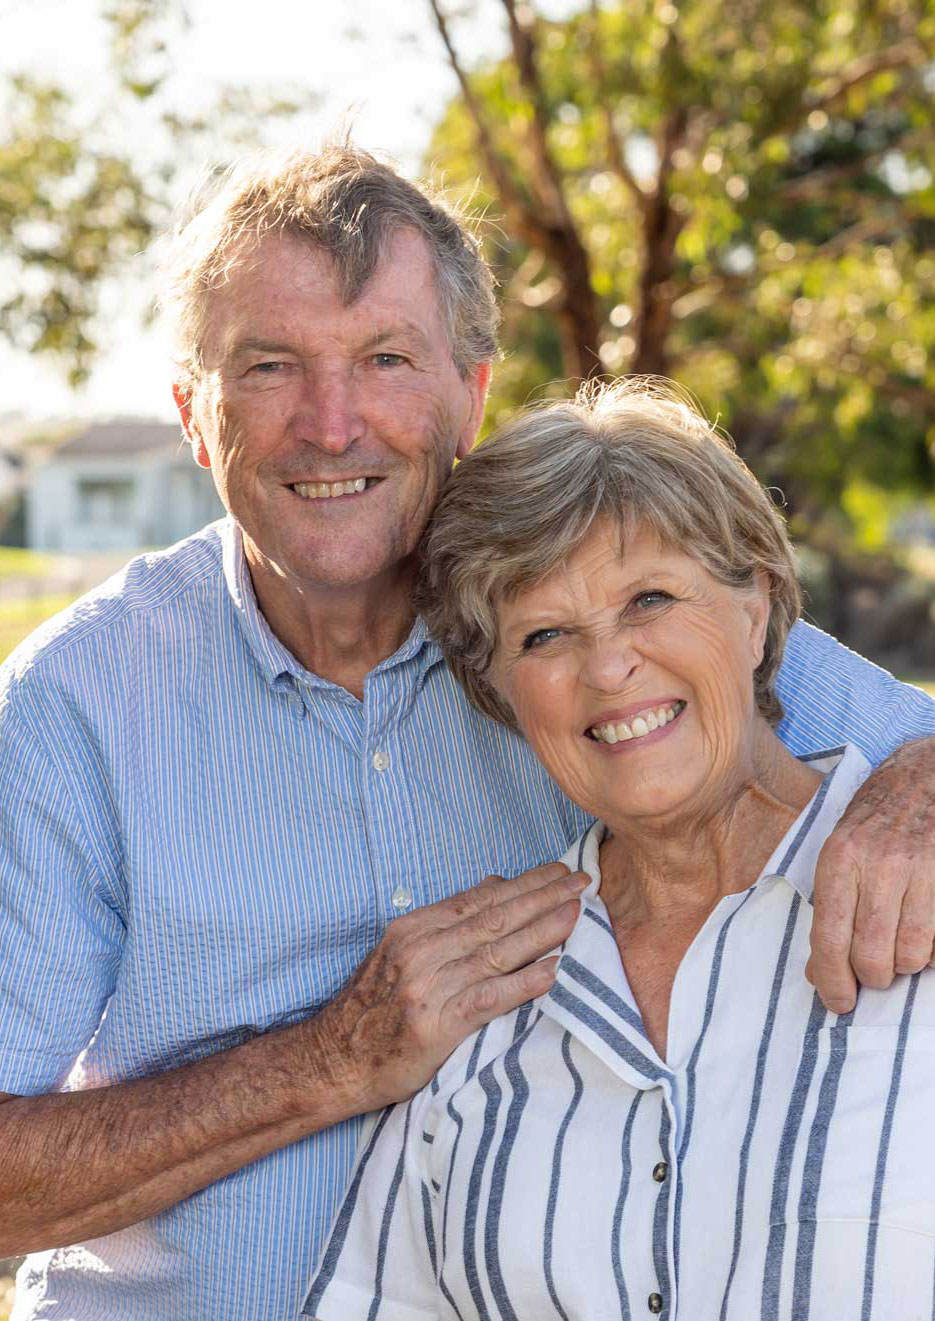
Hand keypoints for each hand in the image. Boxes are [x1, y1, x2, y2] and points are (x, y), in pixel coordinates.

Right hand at [310, 861, 586, 1110]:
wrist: (333, 1062)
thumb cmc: (373, 1007)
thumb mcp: (402, 951)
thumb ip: (448, 920)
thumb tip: (495, 883)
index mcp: (415, 928)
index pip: (480, 897)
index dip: (524, 883)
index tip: (560, 871)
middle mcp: (422, 950)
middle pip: (494, 917)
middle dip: (542, 897)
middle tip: (581, 881)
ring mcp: (429, 986)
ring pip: (497, 951)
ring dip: (542, 931)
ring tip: (577, 915)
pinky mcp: (436, 1025)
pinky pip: (489, 998)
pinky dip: (523, 983)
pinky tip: (553, 972)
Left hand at [808, 737, 934, 1012]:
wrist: (926, 775)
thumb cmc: (877, 816)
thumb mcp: (840, 847)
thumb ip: (830, 905)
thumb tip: (817, 972)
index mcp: (840, 857)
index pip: (829, 936)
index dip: (832, 979)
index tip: (838, 1002)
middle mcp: (879, 863)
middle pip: (871, 954)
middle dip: (872, 977)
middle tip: (874, 972)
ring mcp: (921, 869)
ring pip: (912, 954)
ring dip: (905, 964)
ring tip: (900, 947)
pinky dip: (933, 950)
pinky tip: (925, 935)